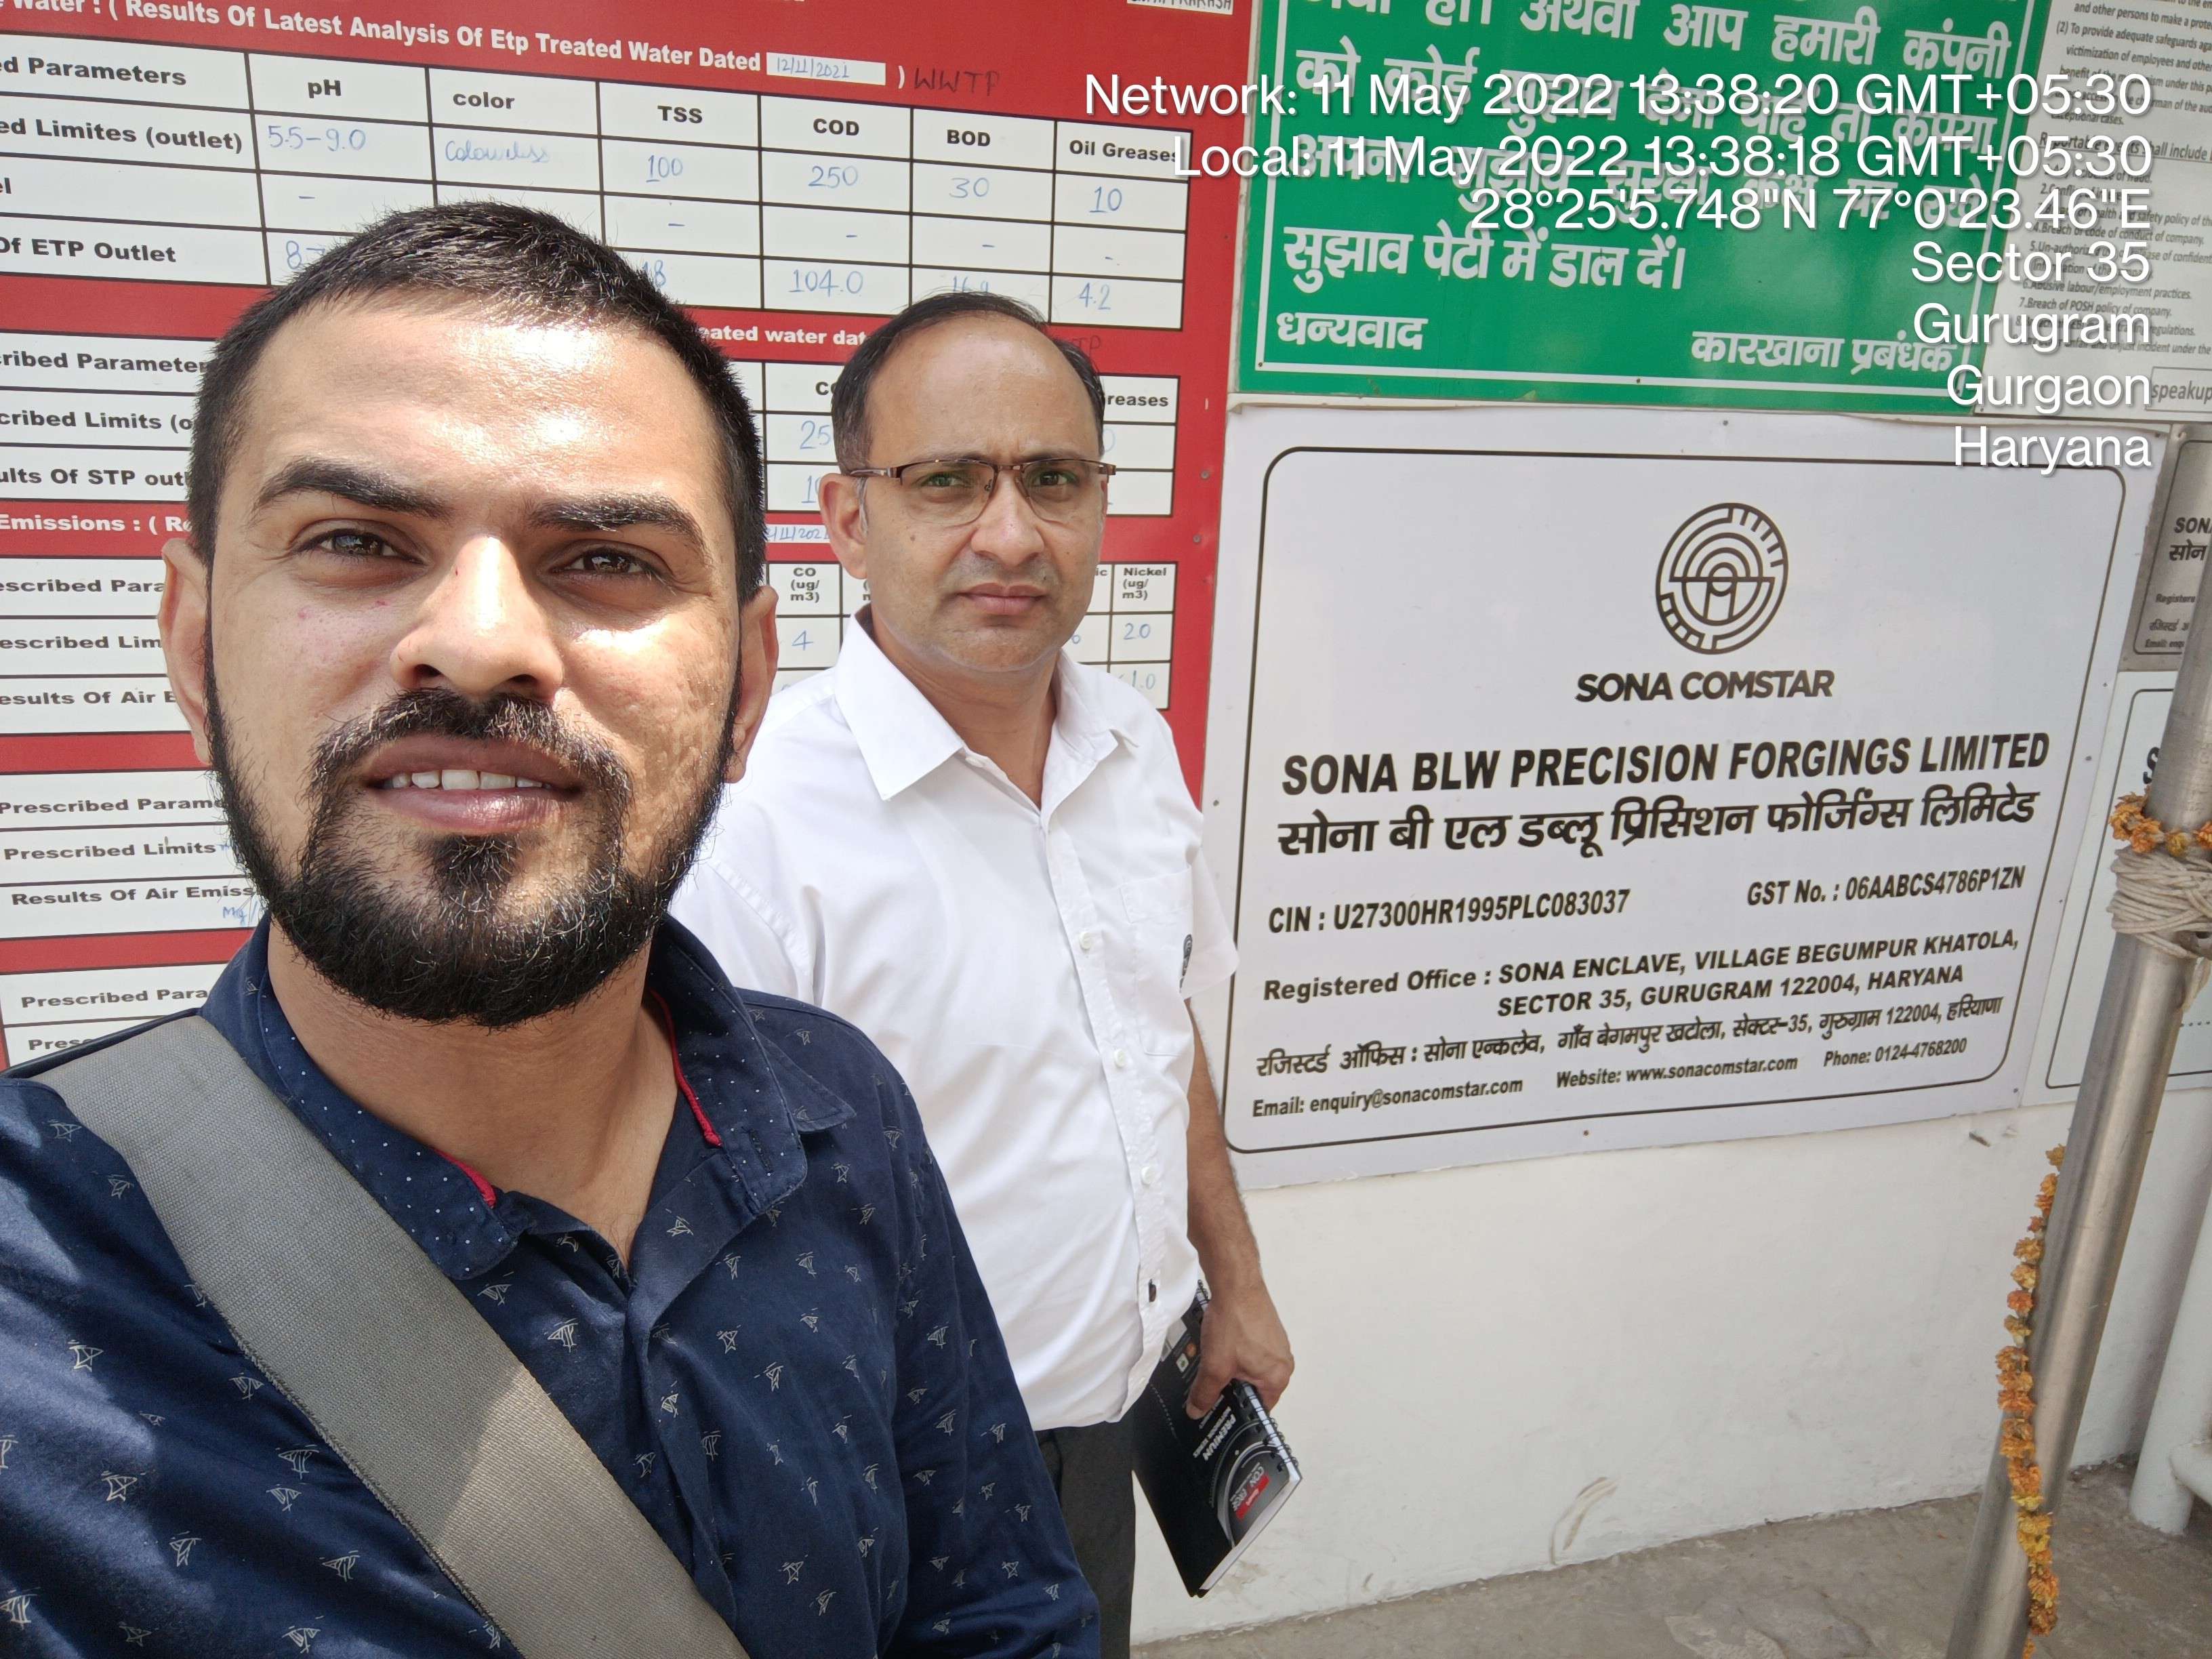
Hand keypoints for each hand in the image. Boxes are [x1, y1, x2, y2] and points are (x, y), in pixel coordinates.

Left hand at [1186, 1281, 1293, 1417]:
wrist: (1236, 1283)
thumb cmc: (1234, 1323)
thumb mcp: (1214, 1367)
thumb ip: (1205, 1393)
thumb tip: (1197, 1410)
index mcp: (1278, 1377)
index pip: (1258, 1408)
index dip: (1237, 1411)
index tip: (1220, 1412)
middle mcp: (1283, 1361)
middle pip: (1254, 1388)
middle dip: (1231, 1387)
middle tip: (1210, 1385)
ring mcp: (1276, 1344)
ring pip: (1250, 1368)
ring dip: (1230, 1367)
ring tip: (1213, 1361)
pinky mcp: (1267, 1330)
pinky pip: (1250, 1351)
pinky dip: (1234, 1351)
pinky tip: (1219, 1345)